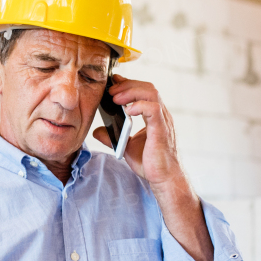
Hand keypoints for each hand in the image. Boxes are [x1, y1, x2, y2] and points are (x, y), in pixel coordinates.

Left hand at [92, 75, 186, 193]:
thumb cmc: (150, 163)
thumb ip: (112, 137)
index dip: (128, 83)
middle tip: (111, 90)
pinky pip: (153, 109)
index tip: (113, 82)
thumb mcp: (126, 147)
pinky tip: (127, 110)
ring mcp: (163, 121)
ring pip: (151, 93)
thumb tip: (96, 130)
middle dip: (127, 85)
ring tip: (116, 98)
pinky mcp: (161, 129)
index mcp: (154, 116)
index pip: (144, 90)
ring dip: (131, 91)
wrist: (163, 179)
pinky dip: (139, 105)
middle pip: (147, 87)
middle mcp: (161, 115)